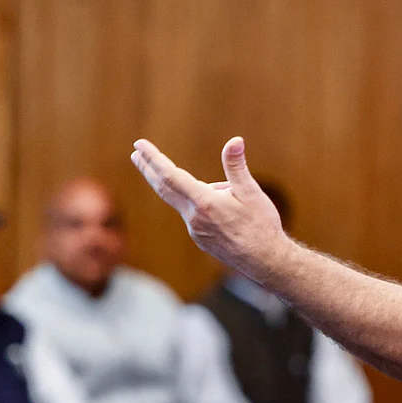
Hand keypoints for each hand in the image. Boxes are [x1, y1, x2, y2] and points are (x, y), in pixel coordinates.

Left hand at [131, 137, 288, 278]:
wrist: (265, 261)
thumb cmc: (261, 225)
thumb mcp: (251, 192)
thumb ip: (236, 166)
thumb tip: (234, 141)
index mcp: (203, 203)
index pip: (169, 176)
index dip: (153, 159)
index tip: (140, 146)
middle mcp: (193, 217)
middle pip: (163, 189)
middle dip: (149, 169)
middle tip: (136, 154)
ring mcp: (195, 230)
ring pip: (187, 201)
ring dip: (199, 190)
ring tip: (233, 195)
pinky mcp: (200, 239)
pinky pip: (194, 214)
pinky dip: (203, 203)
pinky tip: (228, 210)